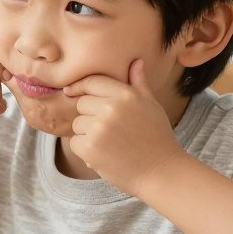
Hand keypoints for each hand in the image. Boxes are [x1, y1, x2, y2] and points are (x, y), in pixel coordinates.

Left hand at [62, 59, 185, 194]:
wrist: (162, 172)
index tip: (70, 91)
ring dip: (87, 134)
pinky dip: (85, 150)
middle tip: (110, 130)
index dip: (79, 86)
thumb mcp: (151, 106)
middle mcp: (111, 108)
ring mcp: (99, 128)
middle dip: (90, 115)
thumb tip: (136, 61)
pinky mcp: (90, 147)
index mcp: (126, 95)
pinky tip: (105, 155)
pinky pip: (75, 142)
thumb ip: (138, 83)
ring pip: (77, 124)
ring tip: (110, 144)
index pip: (92, 82)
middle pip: (81, 103)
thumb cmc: (157, 137)